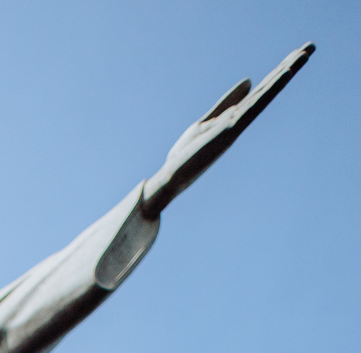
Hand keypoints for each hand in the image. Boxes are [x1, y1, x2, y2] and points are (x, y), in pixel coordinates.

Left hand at [141, 42, 313, 218]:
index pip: (261, 89)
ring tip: (304, 54)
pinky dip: (268, 91)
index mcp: (235, 115)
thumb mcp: (206, 120)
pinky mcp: (229, 130)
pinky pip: (253, 107)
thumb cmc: (186, 154)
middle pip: (267, 88)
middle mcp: (239, 119)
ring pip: (264, 95)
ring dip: (284, 73)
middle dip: (288, 67)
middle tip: (311, 46)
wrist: (171, 177)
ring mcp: (236, 124)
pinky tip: (283, 75)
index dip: (278, 71)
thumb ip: (226, 102)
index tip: (296, 53)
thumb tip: (248, 81)